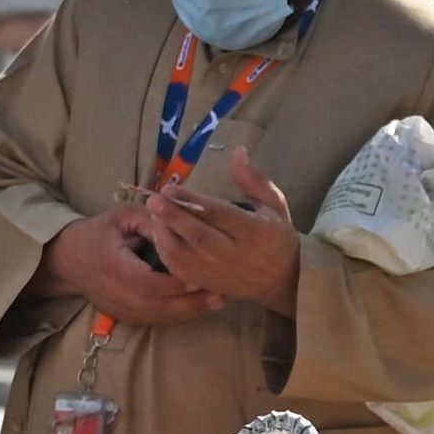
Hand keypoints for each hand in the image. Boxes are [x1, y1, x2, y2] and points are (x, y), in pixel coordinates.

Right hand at [35, 201, 219, 323]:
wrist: (70, 260)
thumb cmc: (100, 232)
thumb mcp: (122, 216)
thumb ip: (150, 221)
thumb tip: (180, 225)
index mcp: (112, 266)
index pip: (147, 282)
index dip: (174, 284)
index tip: (201, 276)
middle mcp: (115, 293)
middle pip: (157, 306)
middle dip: (191, 302)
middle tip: (222, 294)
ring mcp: (119, 309)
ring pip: (158, 317)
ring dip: (189, 312)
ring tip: (219, 302)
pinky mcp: (125, 317)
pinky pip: (155, 320)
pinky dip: (179, 316)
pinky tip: (201, 308)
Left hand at [141, 145, 302, 311]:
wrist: (280, 282)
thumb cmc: (276, 239)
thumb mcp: (275, 206)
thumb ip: (254, 180)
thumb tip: (237, 150)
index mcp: (253, 232)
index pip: (219, 216)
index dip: (194, 202)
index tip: (171, 188)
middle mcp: (233, 254)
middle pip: (198, 236)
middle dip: (172, 217)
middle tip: (153, 199)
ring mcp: (217, 271)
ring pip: (183, 255)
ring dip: (163, 232)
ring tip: (153, 212)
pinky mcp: (205, 283)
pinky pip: (179, 269)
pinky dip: (165, 250)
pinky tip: (159, 232)